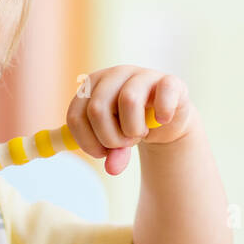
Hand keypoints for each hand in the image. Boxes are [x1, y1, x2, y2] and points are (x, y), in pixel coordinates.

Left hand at [66, 66, 192, 175]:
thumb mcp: (116, 142)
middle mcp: (113, 75)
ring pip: (128, 100)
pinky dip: (163, 112)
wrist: (166, 119)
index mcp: (91, 87)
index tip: (101, 153)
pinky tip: (162, 120)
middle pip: (97, 110)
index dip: (87, 142)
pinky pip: (164, 92)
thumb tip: (112, 168)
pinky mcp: (168, 80)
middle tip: (124, 144)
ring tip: (140, 133)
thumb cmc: (132, 125)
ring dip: (133, 129)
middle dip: (110, 138)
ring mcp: (141, 74)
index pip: (75, 117)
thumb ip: (112, 154)